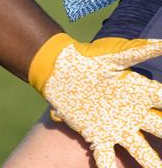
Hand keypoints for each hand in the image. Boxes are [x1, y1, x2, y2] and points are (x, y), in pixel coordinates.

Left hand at [29, 32, 161, 167]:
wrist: (58, 69)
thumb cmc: (87, 59)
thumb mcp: (113, 56)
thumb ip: (138, 51)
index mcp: (140, 94)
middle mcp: (133, 114)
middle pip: (160, 131)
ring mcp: (117, 128)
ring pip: (142, 152)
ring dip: (152, 164)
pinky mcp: (97, 136)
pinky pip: (107, 158)